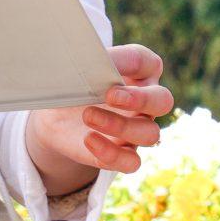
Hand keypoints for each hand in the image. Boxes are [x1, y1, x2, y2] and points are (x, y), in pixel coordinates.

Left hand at [25, 44, 171, 193]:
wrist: (56, 116)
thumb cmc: (73, 83)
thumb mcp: (73, 70)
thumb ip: (84, 62)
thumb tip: (87, 58)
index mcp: (137, 71)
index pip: (146, 62)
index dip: (129, 62)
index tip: (105, 62)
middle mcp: (145, 101)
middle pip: (162, 101)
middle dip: (140, 99)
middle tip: (110, 95)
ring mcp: (137, 129)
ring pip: (150, 134)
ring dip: (121, 126)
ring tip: (88, 116)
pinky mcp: (124, 153)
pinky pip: (132, 162)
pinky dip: (112, 154)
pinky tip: (89, 140)